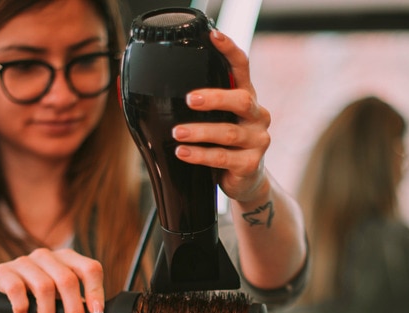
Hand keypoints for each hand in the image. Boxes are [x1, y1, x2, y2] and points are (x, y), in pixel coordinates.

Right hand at [0, 248, 105, 312]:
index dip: (96, 291)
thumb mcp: (63, 307)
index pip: (90, 268)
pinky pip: (17, 289)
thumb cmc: (40, 299)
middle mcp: (48, 256)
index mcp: (68, 259)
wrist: (5, 296)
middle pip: (68, 280)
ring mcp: (25, 261)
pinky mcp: (5, 271)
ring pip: (44, 286)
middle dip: (74, 311)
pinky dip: (22, 307)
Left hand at [171, 29, 271, 204]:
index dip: (229, 50)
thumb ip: (200, 106)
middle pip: (240, 99)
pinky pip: (223, 158)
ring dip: (200, 131)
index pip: (242, 68)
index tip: (213, 36)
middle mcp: (256, 115)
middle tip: (189, 99)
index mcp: (247, 97)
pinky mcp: (251, 164)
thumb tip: (151, 94)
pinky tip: (183, 152)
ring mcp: (257, 140)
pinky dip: (200, 155)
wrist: (246, 180)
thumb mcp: (217, 120)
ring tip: (178, 132)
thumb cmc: (225, 145)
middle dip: (214, 98)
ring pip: (228, 132)